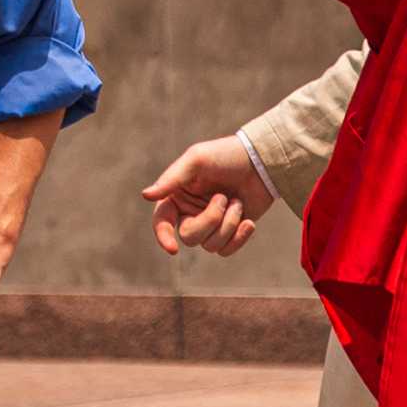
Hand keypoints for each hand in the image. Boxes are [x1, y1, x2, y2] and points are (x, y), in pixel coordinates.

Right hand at [140, 134, 274, 255]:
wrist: (260, 162)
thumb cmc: (225, 156)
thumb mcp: (196, 160)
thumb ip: (172, 179)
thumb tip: (146, 195)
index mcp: (176, 196)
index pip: (161, 221)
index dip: (163, 237)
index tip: (173, 249)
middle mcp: (190, 213)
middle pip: (189, 237)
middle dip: (210, 220)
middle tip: (224, 197)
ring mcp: (210, 225)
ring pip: (210, 245)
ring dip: (229, 223)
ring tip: (238, 202)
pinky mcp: (229, 233)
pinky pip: (226, 250)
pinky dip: (239, 238)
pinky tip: (249, 222)